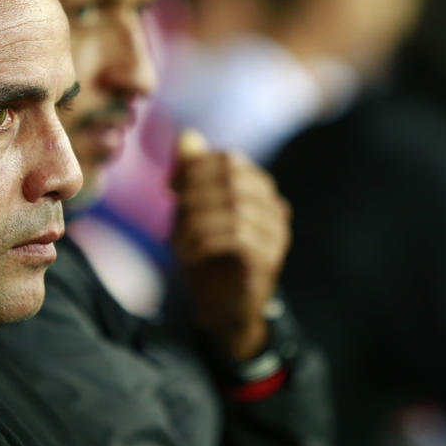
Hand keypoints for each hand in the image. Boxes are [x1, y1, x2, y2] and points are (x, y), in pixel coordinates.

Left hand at [171, 129, 290, 361]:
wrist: (223, 309)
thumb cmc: (208, 255)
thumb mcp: (192, 210)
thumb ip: (191, 174)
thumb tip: (187, 136)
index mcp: (259, 190)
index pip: (229, 160)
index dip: (195, 167)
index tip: (170, 186)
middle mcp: (274, 208)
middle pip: (233, 178)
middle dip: (195, 189)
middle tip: (173, 208)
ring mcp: (275, 234)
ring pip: (233, 207)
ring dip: (196, 219)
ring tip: (177, 238)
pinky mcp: (268, 260)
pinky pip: (237, 237)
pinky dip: (204, 242)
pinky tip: (188, 254)